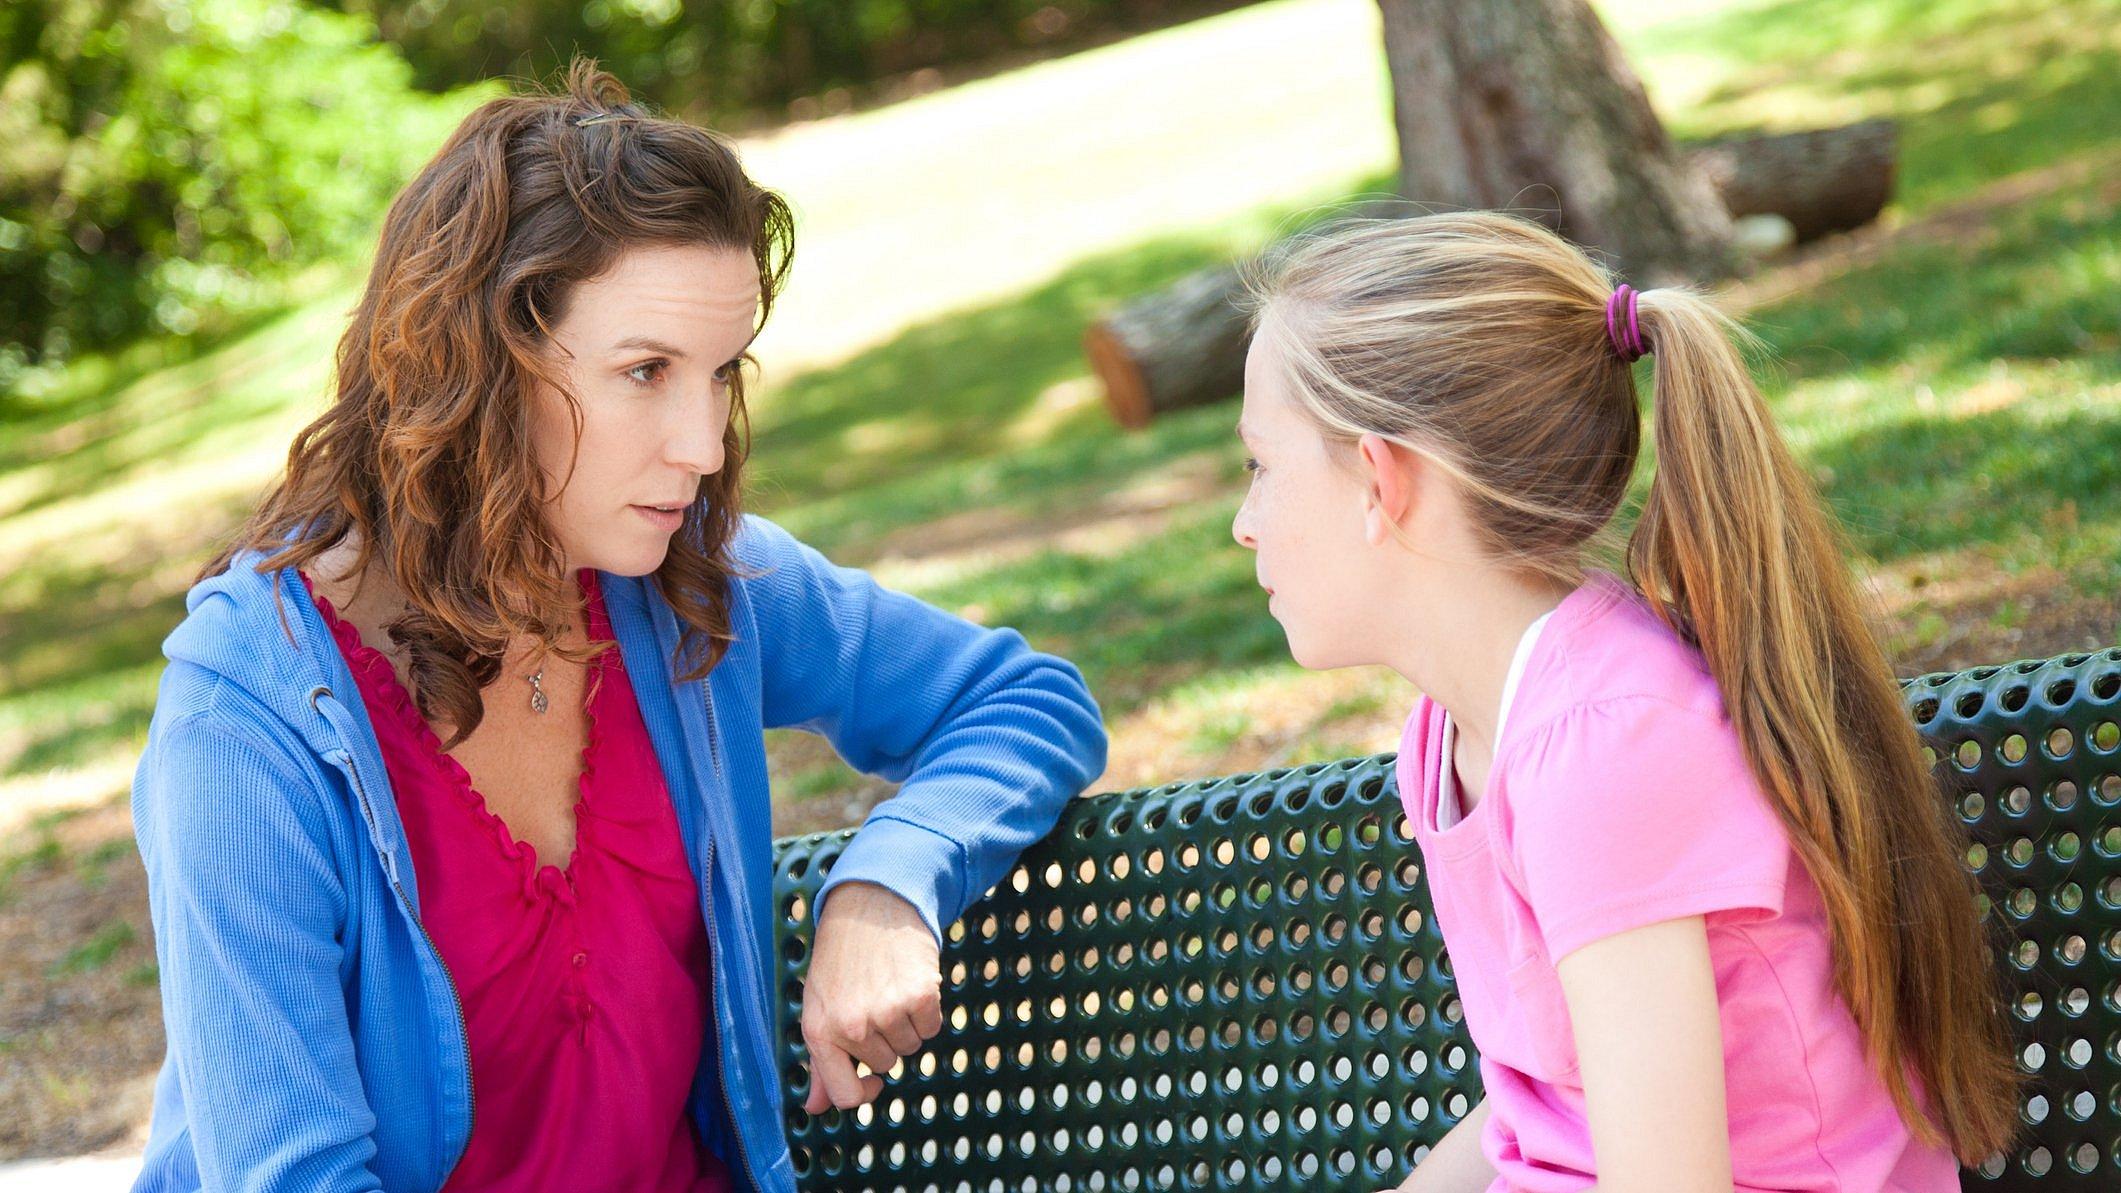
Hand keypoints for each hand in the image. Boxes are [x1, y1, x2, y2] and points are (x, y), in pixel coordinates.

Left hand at [800, 881, 943, 1113]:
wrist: (870, 905)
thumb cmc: (840, 958)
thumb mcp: (818, 1006)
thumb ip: (820, 1060)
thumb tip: (815, 1108)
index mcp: (819, 1032)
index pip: (844, 1096)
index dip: (863, 1093)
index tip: (871, 1080)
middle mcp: (852, 1027)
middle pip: (885, 1065)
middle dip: (884, 1039)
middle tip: (874, 1000)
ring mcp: (887, 1013)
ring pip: (911, 1047)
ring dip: (907, 1024)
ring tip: (891, 988)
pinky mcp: (920, 996)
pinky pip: (932, 1027)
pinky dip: (927, 1011)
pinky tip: (910, 982)